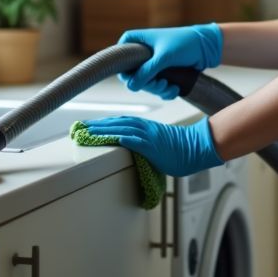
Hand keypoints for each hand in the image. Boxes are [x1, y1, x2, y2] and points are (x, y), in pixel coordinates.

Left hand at [85, 116, 222, 177]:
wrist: (197, 147)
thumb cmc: (182, 149)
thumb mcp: (160, 145)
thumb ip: (146, 146)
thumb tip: (137, 154)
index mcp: (146, 128)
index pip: (120, 122)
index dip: (104, 123)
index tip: (89, 125)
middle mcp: (144, 128)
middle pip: (116, 123)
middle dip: (97, 125)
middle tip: (80, 126)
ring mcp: (148, 135)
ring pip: (121, 129)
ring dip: (102, 130)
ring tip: (86, 131)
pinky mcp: (151, 145)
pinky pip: (132, 140)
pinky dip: (120, 137)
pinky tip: (108, 137)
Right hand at [117, 24, 222, 98]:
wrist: (207, 47)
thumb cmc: (185, 43)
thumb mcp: (164, 57)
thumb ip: (147, 71)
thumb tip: (131, 86)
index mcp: (137, 40)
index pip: (120, 56)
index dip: (125, 70)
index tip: (135, 78)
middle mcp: (142, 51)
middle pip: (133, 75)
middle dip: (148, 84)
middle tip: (160, 84)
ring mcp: (152, 62)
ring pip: (146, 83)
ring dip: (158, 89)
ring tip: (170, 87)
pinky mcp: (163, 72)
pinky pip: (157, 86)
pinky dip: (165, 91)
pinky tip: (175, 88)